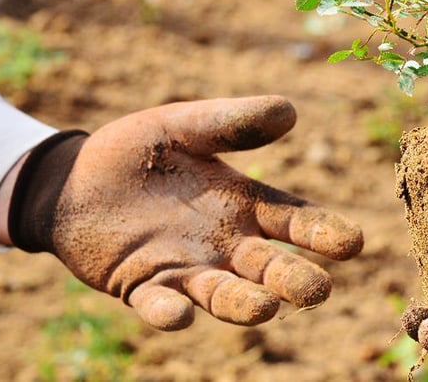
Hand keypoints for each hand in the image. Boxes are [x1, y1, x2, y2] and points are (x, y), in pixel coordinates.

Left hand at [5, 96, 363, 330]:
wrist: (75, 178)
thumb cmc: (141, 151)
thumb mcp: (185, 126)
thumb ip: (232, 123)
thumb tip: (290, 111)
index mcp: (244, 203)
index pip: (293, 221)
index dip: (323, 232)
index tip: (353, 243)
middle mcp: (224, 244)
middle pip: (268, 267)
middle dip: (292, 280)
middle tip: (317, 291)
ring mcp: (185, 268)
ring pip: (222, 295)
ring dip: (243, 305)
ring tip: (264, 308)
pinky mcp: (140, 286)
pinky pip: (157, 304)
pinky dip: (167, 312)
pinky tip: (178, 315)